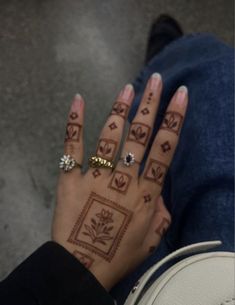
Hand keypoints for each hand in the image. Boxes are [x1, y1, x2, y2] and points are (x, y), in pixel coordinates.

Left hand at [52, 74, 187, 289]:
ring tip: (128, 89)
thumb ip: (161, 211)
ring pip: (110, 138)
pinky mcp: (70, 179)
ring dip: (120, 111)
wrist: (81, 267)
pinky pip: (72, 147)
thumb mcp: (152, 238)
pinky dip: (74, 123)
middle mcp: (122, 180)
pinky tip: (78, 101)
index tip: (180, 96)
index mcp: (145, 194)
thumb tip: (160, 192)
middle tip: (154, 81)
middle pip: (139, 137)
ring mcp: (95, 177)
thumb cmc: (119, 254)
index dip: (173, 120)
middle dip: (149, 106)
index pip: (164, 150)